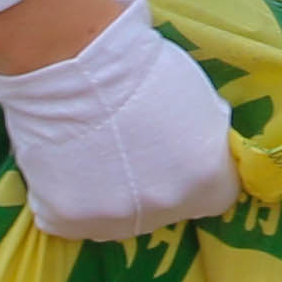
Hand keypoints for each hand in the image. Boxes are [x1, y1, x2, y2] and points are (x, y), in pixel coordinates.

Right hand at [0, 0, 239, 241]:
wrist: (75, 60)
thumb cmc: (141, 65)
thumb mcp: (199, 97)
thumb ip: (204, 136)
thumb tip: (201, 149)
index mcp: (205, 178)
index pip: (217, 195)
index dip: (197, 173)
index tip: (179, 154)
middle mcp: (165, 208)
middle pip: (167, 208)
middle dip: (155, 184)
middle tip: (130, 148)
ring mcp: (114, 220)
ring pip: (119, 219)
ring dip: (111, 197)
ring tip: (91, 157)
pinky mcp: (67, 220)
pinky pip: (74, 219)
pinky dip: (70, 200)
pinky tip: (64, 169)